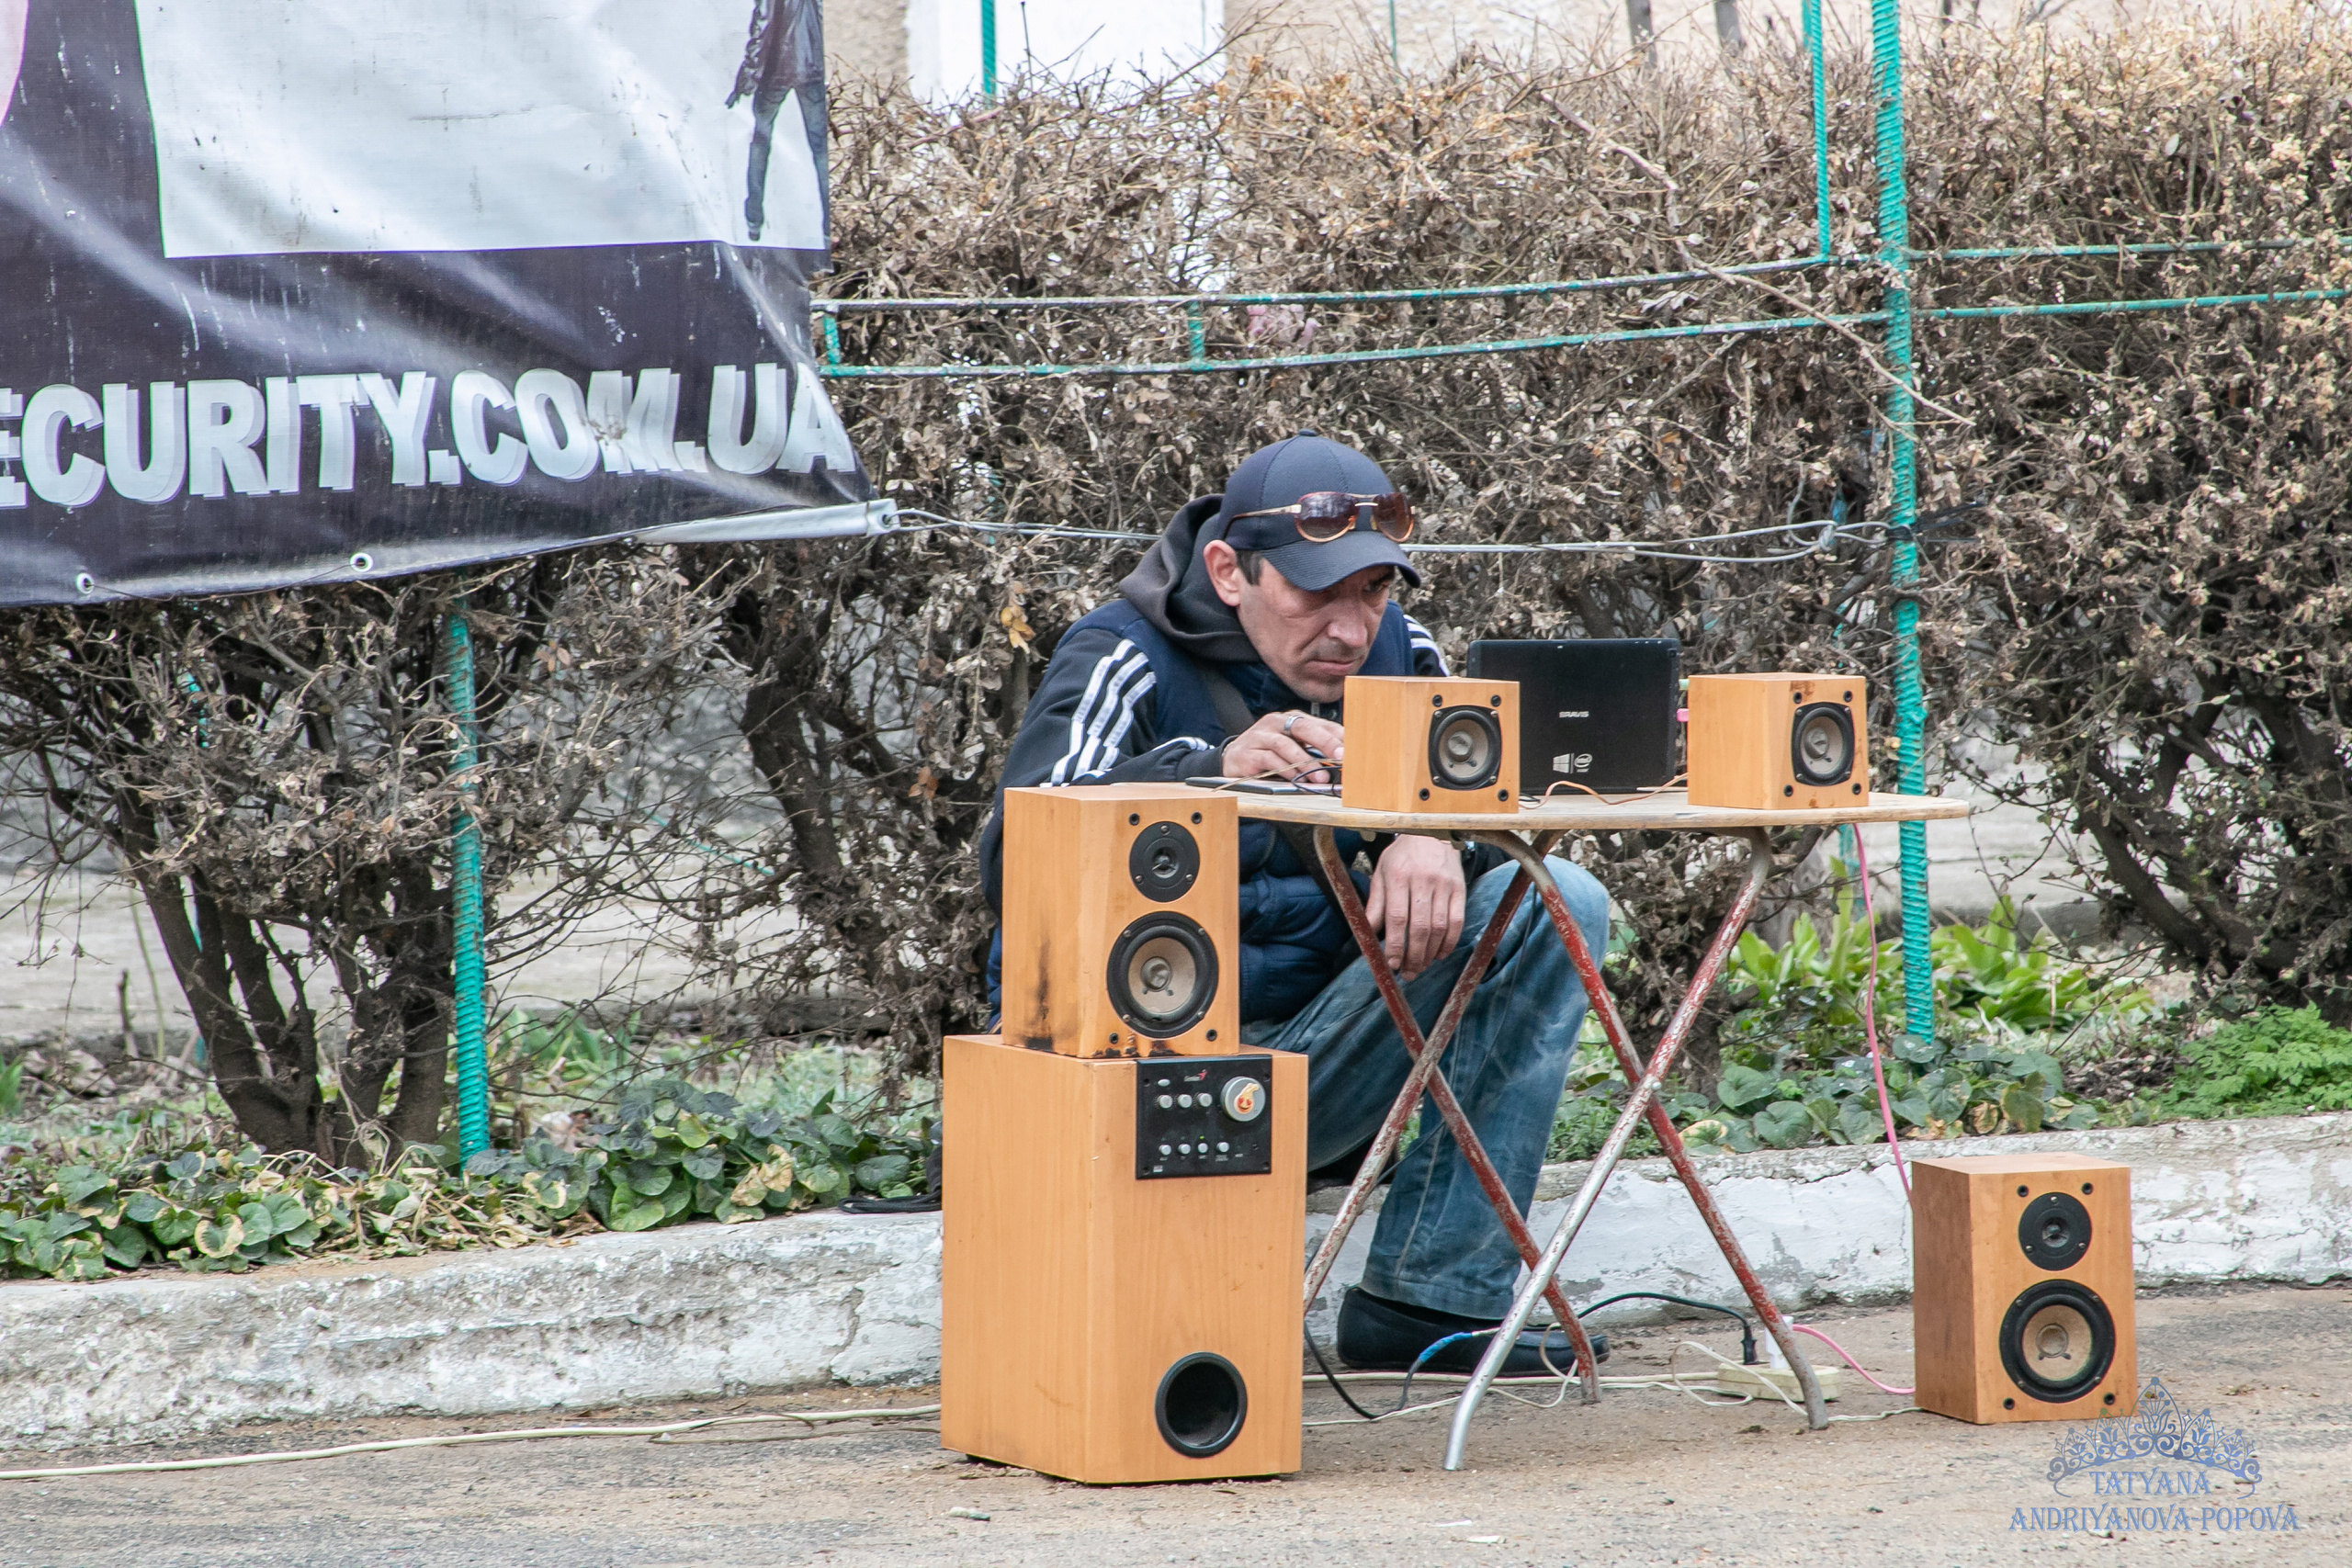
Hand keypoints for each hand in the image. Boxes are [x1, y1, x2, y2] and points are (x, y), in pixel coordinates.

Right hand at [1222, 709, 1345, 784]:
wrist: (1232, 761)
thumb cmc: (1269, 754)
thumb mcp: (1293, 748)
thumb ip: (1313, 751)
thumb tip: (1342, 762)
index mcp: (1291, 719)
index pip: (1318, 723)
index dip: (1336, 735)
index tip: (1353, 748)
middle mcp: (1276, 722)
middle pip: (1303, 727)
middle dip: (1325, 742)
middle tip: (1341, 756)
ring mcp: (1260, 736)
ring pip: (1286, 745)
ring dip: (1306, 763)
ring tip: (1321, 778)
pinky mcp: (1248, 753)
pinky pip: (1269, 760)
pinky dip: (1286, 771)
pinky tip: (1296, 780)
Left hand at [1363, 834, 1465, 980]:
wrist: (1432, 832)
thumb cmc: (1402, 856)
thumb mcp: (1381, 872)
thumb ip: (1376, 903)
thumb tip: (1369, 932)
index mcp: (1398, 876)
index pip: (1396, 918)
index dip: (1394, 945)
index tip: (1391, 963)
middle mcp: (1422, 881)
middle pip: (1420, 927)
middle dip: (1413, 956)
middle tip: (1408, 973)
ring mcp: (1444, 885)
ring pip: (1439, 927)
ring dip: (1430, 953)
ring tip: (1421, 967)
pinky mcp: (1460, 888)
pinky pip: (1457, 921)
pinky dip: (1450, 942)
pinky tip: (1440, 954)